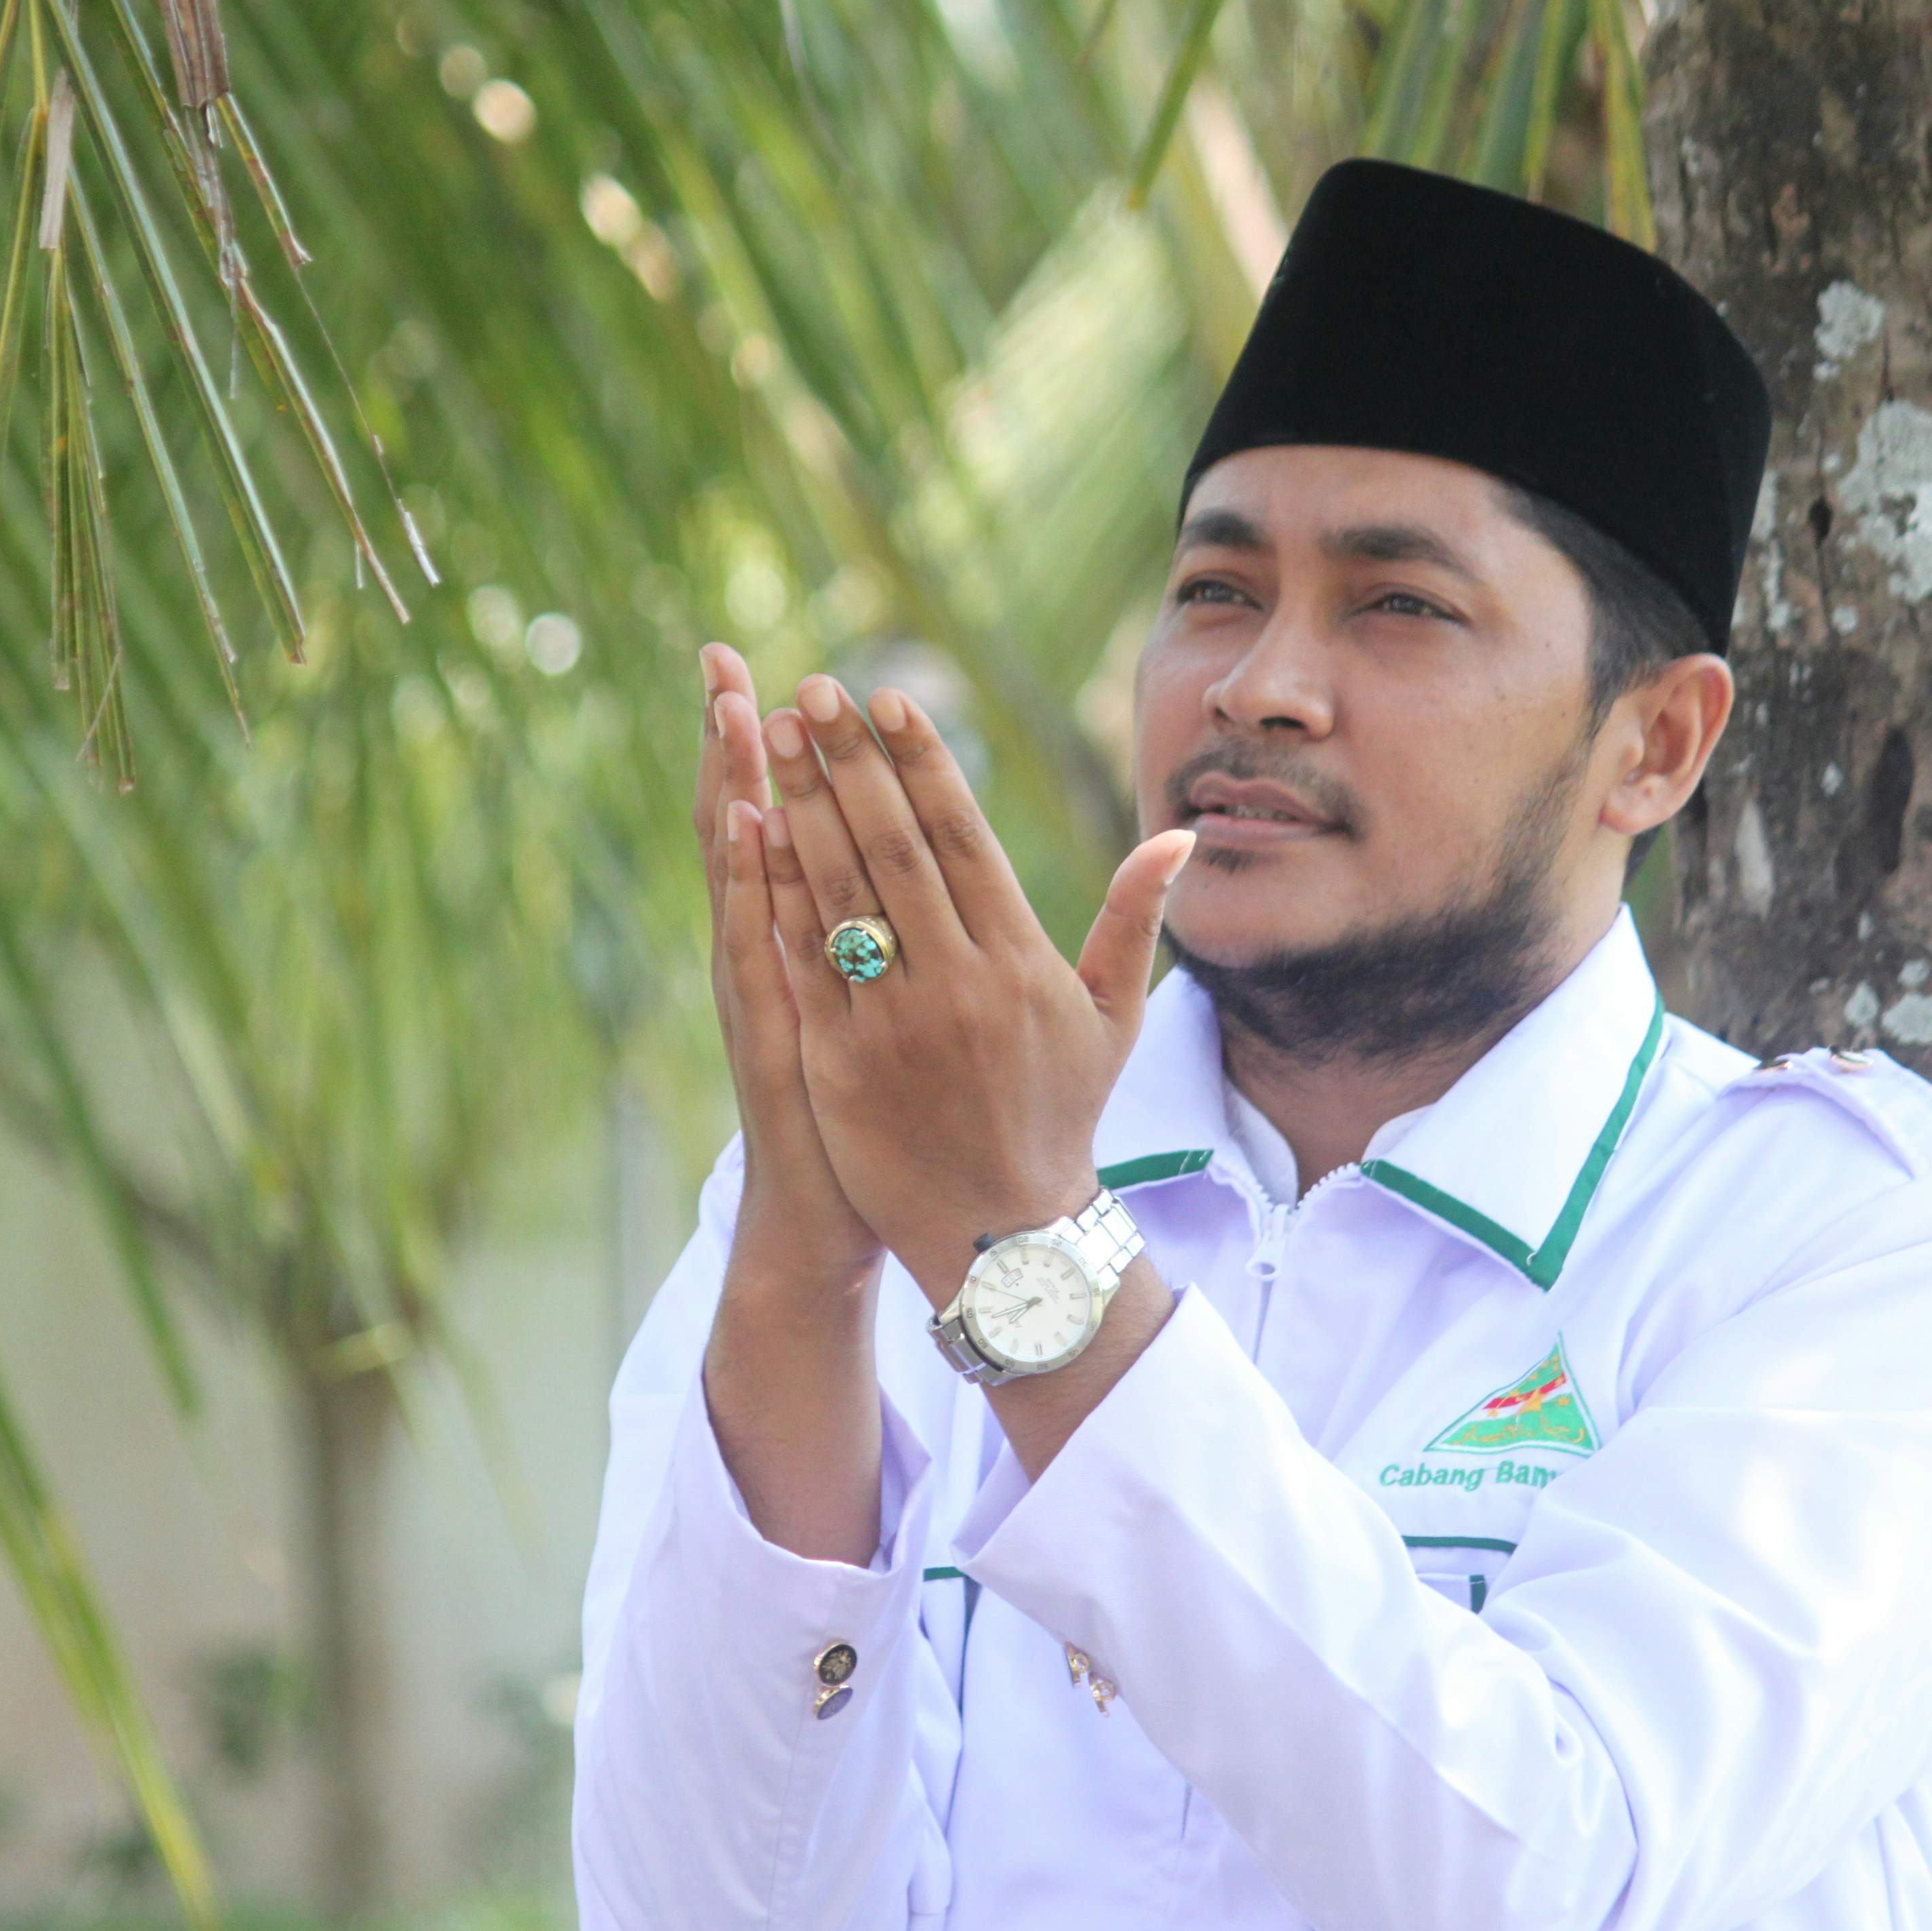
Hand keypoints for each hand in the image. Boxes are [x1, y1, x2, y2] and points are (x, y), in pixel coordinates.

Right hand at [692, 645, 880, 1296]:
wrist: (833, 1216)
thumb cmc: (873, 1117)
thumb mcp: (875, 1012)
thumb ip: (877, 935)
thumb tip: (898, 863)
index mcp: (800, 940)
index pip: (778, 821)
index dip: (762, 751)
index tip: (755, 671)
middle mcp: (765, 952)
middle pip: (741, 825)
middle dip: (732, 743)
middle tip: (721, 657)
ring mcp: (760, 990)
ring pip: (739, 873)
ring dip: (731, 789)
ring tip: (726, 712)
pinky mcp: (771, 1031)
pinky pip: (757, 943)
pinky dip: (748, 885)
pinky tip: (745, 826)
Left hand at [755, 674, 1193, 1311]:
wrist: (1006, 1236)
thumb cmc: (1061, 1115)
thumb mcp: (1112, 1018)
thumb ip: (1133, 917)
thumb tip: (1179, 832)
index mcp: (1018, 961)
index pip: (960, 837)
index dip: (921, 762)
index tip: (887, 699)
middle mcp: (955, 982)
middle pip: (890, 848)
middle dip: (847, 763)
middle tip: (811, 694)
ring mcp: (892, 1023)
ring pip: (838, 893)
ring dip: (801, 806)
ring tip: (770, 737)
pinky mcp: (839, 1063)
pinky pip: (801, 963)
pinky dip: (776, 895)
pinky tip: (753, 834)